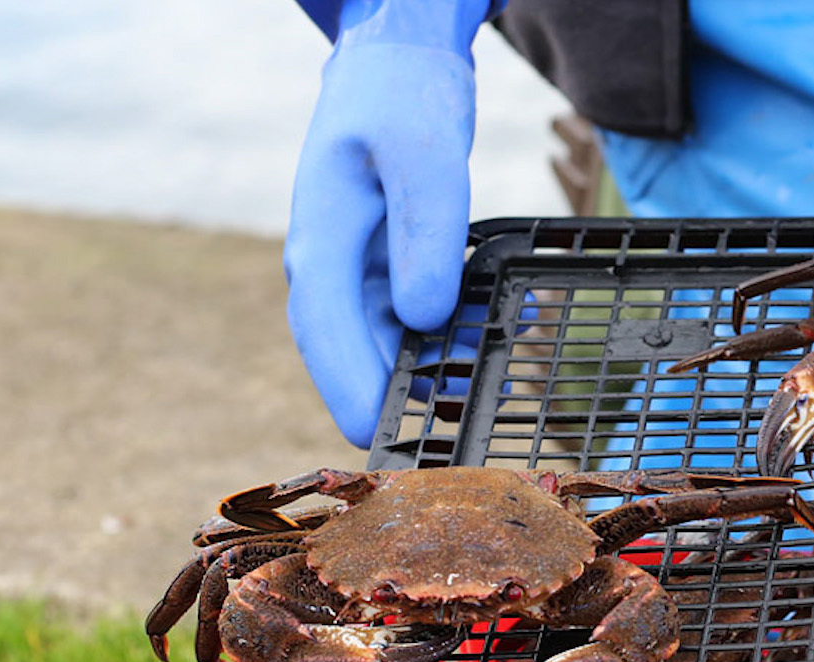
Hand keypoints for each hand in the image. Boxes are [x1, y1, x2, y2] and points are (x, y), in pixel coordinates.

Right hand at [283, 1, 497, 447]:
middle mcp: (331, 263)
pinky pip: (412, 319)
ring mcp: (357, 269)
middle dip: (392, 401)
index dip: (349, 388)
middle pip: (352, 352)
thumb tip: (426, 318)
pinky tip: (490, 341)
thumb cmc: (402, 96)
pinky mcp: (387, 267)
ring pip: (386, 342)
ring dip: (429, 373)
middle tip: (441, 449)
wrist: (397, 60)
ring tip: (482, 393)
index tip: (371, 437)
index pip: (326, 329)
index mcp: (323, 237)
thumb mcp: (422, 153)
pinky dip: (448, 338)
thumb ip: (425, 233)